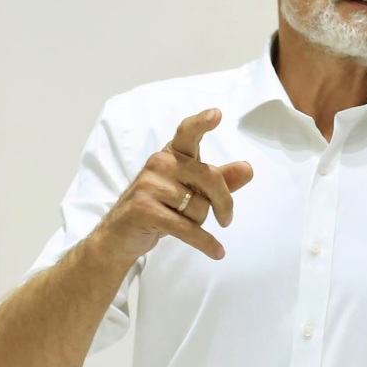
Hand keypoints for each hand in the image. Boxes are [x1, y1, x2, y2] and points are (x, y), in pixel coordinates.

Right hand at [96, 109, 254, 262]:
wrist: (119, 236)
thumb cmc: (158, 209)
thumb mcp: (190, 192)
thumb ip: (220, 180)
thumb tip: (248, 169)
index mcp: (171, 155)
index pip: (187, 133)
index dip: (202, 123)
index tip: (217, 114)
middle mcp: (159, 164)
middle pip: (210, 178)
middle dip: (224, 202)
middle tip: (226, 219)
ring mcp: (149, 185)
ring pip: (199, 207)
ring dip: (200, 223)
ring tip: (183, 224)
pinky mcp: (145, 209)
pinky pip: (188, 228)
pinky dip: (205, 243)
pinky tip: (217, 252)